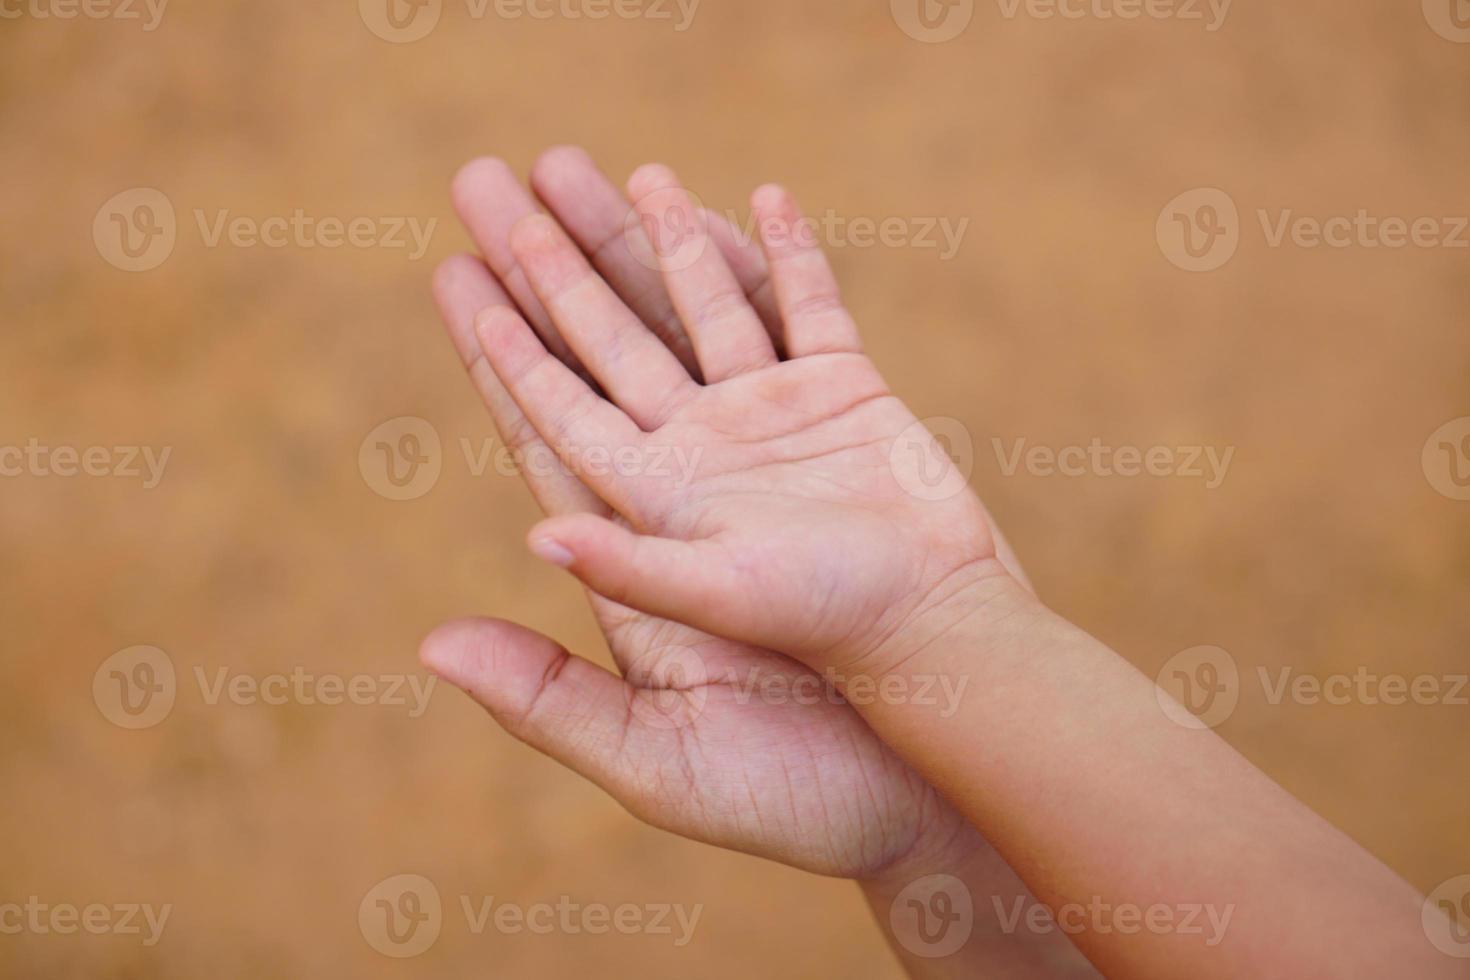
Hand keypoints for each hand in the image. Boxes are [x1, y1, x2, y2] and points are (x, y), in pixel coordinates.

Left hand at [424, 149, 983, 879]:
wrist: (940, 767)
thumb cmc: (805, 788)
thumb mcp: (663, 761)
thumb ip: (555, 698)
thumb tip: (437, 642)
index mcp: (643, 542)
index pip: (551, 426)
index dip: (498, 353)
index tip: (452, 274)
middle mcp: (700, 478)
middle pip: (607, 346)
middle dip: (550, 264)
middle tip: (491, 180)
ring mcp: (779, 441)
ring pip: (701, 312)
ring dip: (656, 237)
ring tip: (612, 166)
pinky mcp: (857, 418)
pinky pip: (813, 315)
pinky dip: (787, 258)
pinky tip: (756, 200)